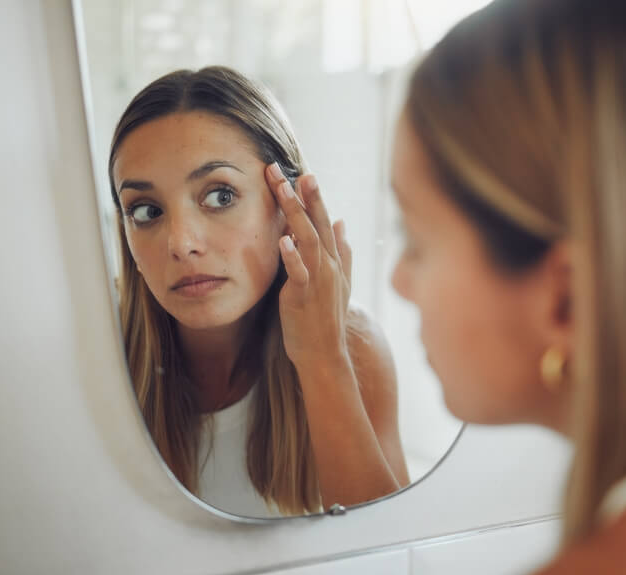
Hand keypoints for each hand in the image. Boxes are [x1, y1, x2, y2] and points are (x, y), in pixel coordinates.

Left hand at [266, 163, 352, 368]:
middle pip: (318, 224)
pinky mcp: (305, 296)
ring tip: (283, 189)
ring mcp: (319, 280)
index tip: (305, 173)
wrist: (325, 354)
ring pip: (308, 240)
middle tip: (292, 169)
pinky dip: (293, 255)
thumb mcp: (340, 282)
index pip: (325, 222)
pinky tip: (283, 238)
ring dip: (296, 213)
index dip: (316, 198)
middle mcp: (330, 266)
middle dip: (305, 195)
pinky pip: (299, 272)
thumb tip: (342, 222)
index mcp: (335, 261)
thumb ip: (342, 252)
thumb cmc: (326, 320)